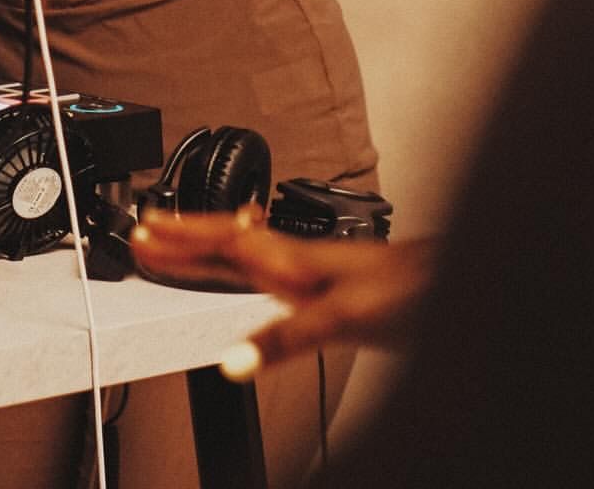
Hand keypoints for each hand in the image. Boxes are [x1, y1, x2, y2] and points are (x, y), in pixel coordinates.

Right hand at [130, 207, 433, 369]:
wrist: (449, 283)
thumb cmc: (407, 290)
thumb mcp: (343, 319)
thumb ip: (286, 337)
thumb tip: (232, 360)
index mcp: (293, 261)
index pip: (225, 245)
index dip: (182, 241)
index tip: (144, 234)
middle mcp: (297, 261)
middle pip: (229, 244)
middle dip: (184, 239)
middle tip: (145, 232)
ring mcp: (313, 272)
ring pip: (248, 254)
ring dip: (209, 250)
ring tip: (179, 245)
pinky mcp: (329, 288)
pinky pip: (270, 274)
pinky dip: (244, 272)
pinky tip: (247, 278)